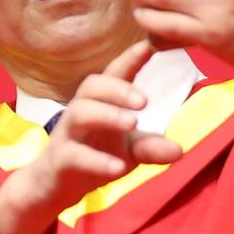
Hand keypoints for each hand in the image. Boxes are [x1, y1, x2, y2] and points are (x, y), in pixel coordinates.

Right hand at [0, 39, 185, 233]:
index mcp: (99, 104)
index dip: (130, 58)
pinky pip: (74, 155)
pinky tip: (117, 168)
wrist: (52, 188)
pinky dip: (96, 160)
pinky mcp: (58, 161)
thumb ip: (151, 148)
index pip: (114, 74)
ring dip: (107, 115)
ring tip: (132, 123)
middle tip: (145, 100)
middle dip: (118, 88)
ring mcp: (66, 135)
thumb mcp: (128, 153)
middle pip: (92, 86)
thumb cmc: (91, 158)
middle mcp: (80, 112)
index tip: (151, 45)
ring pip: (79, 113)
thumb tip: (180, 149)